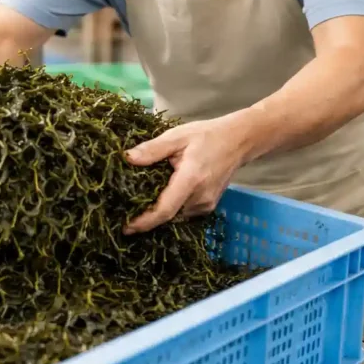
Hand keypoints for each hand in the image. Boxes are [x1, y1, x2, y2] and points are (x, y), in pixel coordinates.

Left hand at [123, 115, 248, 233]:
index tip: (126, 227)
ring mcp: (206, 205)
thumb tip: (127, 158)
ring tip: (140, 201)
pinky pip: (183, 212)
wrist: (238, 141)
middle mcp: (200, 198)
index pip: (164, 210)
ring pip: (175, 216)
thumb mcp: (177, 136)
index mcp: (191, 179)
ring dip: (159, 211)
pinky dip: (171, 208)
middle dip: (146, 216)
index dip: (144, 222)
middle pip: (167, 216)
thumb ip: (152, 149)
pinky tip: (162, 195)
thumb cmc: (206, 136)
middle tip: (125, 210)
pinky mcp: (208, 207)